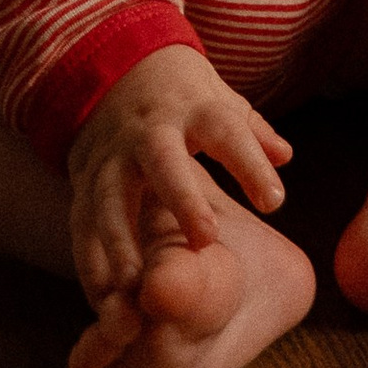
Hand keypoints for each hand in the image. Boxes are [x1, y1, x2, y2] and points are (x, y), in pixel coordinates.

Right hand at [64, 45, 292, 306]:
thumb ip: (253, 131)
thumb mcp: (219, 98)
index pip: (226, 130)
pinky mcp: (84, 182)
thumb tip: (285, 156)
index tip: (274, 201)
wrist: (113, 71)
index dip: (249, 164)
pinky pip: (81, 222)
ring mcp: (112, 156)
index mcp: (193, 107)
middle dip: (182, 198)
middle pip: (164, 161)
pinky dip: (89, 261)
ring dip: (121, 241)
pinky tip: (101, 297)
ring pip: (111, 197)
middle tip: (206, 239)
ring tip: (135, 283)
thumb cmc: (182, 97)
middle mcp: (149, 131)